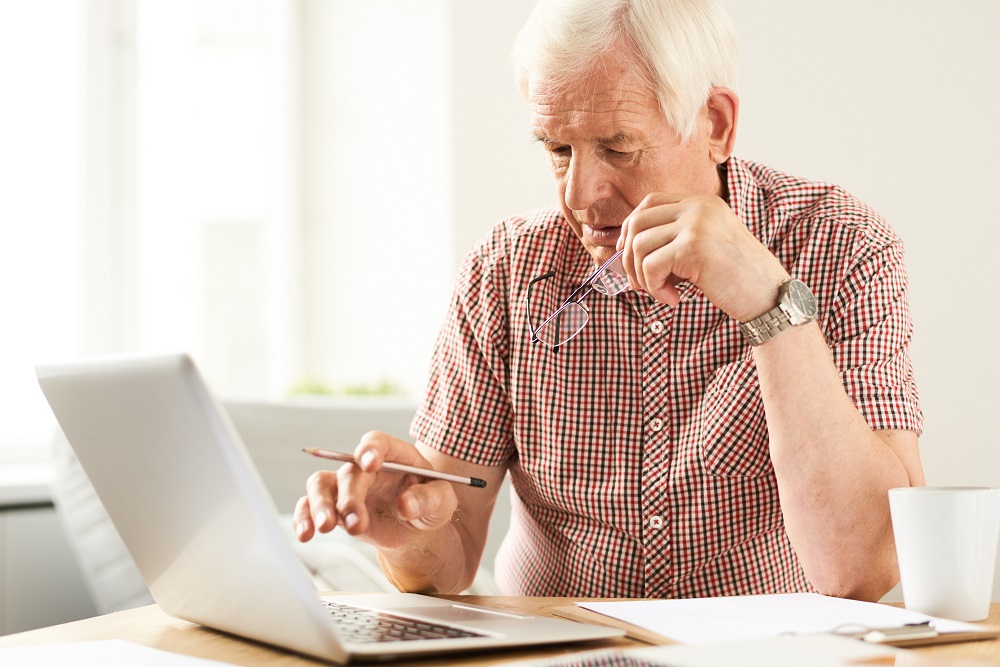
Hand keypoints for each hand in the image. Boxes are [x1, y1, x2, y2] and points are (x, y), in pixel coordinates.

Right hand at [292, 431, 458, 550]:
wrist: (414, 526)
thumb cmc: (430, 504)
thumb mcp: (442, 502)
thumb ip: (429, 499)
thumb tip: (406, 504)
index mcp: (395, 455)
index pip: (378, 442)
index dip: (371, 449)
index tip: (370, 463)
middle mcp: (366, 466)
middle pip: (349, 471)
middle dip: (350, 497)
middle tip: (356, 523)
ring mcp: (347, 485)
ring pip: (321, 484)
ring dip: (319, 505)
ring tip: (324, 528)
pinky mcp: (334, 506)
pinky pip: (310, 506)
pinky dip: (303, 517)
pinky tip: (305, 533)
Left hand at [617, 193, 788, 320]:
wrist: (770, 297)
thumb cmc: (736, 279)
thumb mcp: (704, 247)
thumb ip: (674, 239)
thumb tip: (625, 248)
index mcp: (702, 202)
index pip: (649, 202)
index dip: (631, 229)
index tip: (630, 257)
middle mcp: (699, 206)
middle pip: (637, 221)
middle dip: (628, 257)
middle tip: (639, 284)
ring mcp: (696, 223)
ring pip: (639, 245)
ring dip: (642, 276)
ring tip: (661, 293)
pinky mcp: (693, 246)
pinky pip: (650, 266)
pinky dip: (654, 288)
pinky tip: (673, 300)